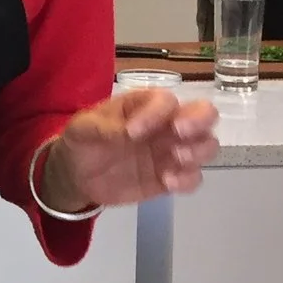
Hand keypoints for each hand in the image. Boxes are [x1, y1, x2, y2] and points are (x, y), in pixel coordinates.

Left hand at [37, 90, 218, 212]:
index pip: (165, 100)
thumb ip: (103, 127)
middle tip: (180, 132)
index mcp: (145, 105)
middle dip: (199, 121)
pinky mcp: (170, 179)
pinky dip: (188, 180)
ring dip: (199, 150)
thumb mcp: (82, 128)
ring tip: (176, 158)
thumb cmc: (83, 141)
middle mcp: (166, 125)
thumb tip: (127, 131)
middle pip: (203, 114)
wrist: (76, 176)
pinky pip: (193, 178)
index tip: (132, 131)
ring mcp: (171, 152)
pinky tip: (168, 182)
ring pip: (206, 146)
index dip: (156, 113)